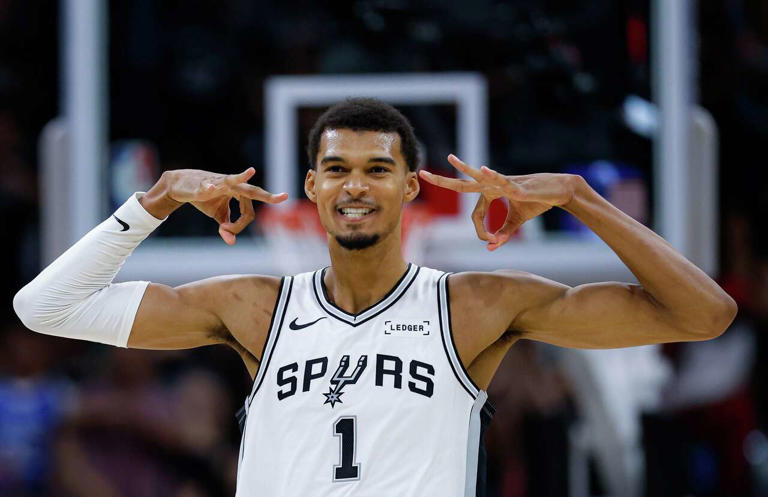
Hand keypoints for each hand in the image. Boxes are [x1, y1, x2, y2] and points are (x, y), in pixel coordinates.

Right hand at [163, 167, 287, 244]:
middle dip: (268, 196)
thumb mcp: (218, 215)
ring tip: (251, 171)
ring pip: (233, 182)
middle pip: (252, 191)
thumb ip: (227, 227)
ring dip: (241, 178)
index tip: (226, 232)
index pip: (248, 213)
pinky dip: (208, 188)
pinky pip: (207, 186)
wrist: (181, 186)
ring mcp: (218, 182)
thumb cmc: (205, 198)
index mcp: (239, 193)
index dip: (239, 226)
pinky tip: (211, 188)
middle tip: (284, 197)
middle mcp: (233, 185)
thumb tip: (232, 243)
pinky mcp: (202, 183)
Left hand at [419, 155, 576, 250]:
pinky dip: (492, 176)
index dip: (481, 232)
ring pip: (479, 178)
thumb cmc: (536, 202)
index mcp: (490, 192)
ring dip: (465, 169)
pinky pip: (502, 181)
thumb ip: (504, 233)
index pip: (475, 215)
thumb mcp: (517, 221)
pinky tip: (482, 170)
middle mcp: (492, 184)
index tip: (490, 242)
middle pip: (463, 184)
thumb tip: (491, 248)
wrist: (558, 191)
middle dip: (443, 181)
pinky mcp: (517, 185)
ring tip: (451, 159)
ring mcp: (504, 182)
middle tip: (422, 174)